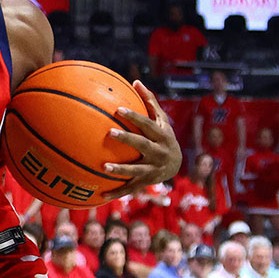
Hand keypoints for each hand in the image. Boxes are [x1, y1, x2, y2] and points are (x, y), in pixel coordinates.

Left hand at [101, 81, 182, 199]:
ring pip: (136, 170)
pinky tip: (101, 196)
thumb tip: (135, 81)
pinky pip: (130, 188)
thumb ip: (149, 101)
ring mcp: (153, 169)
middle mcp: (159, 152)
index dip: (134, 117)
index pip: (147, 124)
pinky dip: (117, 193)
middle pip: (142, 145)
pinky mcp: (147, 182)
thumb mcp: (160, 119)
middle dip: (127, 139)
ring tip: (103, 167)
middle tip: (109, 133)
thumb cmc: (163, 135)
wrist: (177, 164)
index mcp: (161, 135)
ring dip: (120, 169)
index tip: (118, 109)